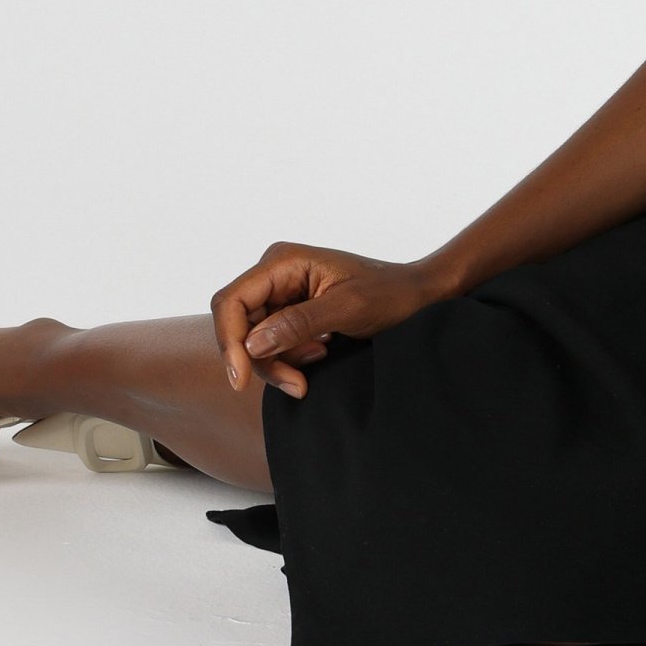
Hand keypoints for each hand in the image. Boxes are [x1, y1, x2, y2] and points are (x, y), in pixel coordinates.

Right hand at [210, 242, 450, 397]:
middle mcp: (275, 274)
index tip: (241, 380)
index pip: (231, 302)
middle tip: (297, 384)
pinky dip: (290, 359)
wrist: (416, 295)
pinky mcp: (290, 312)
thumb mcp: (347, 308)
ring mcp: (281, 293)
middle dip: (263, 360)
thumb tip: (253, 344)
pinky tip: (321, 353)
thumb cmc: (389, 293)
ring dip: (280, 362)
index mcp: (282, 261)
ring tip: (320, 359)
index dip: (229, 342)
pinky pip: (272, 345)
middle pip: (240, 327)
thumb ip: (299, 323)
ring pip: (254, 342)